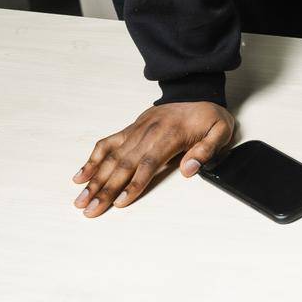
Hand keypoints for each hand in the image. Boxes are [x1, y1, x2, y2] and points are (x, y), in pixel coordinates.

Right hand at [71, 101, 234, 217]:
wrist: (195, 92)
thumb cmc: (208, 116)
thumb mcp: (221, 131)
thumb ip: (207, 150)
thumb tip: (189, 170)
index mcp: (171, 135)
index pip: (149, 163)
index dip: (134, 183)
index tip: (120, 202)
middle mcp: (149, 133)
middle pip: (124, 164)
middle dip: (105, 189)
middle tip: (90, 210)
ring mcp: (136, 130)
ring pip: (111, 157)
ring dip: (94, 180)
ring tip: (80, 200)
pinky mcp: (129, 129)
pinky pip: (107, 143)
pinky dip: (92, 159)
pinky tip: (80, 176)